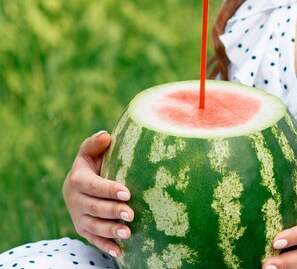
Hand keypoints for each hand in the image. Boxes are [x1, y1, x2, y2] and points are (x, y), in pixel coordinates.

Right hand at [62, 131, 133, 256]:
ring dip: (110, 231)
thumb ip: (95, 144)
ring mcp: (78, 217)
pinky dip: (105, 246)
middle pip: (94, 208)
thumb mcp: (91, 152)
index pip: (93, 186)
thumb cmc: (93, 164)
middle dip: (112, 212)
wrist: (80, 184)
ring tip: (128, 232)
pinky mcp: (83, 229)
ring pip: (93, 226)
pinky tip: (120, 252)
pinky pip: (93, 240)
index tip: (127, 193)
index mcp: (77, 180)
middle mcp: (75, 200)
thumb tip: (106, 135)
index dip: (109, 190)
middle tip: (131, 214)